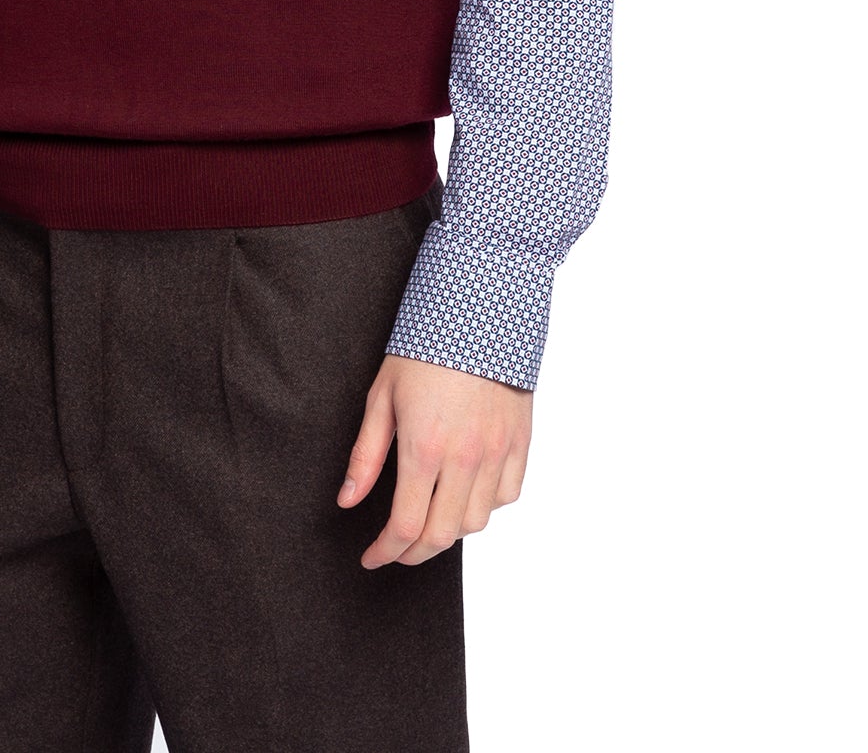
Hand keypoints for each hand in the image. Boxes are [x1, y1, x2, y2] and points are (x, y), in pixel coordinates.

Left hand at [337, 352, 531, 565]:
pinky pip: (506, 496)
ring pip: (476, 522)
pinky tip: (465, 494)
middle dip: (414, 553)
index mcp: (425, 447)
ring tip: (428, 520)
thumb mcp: (382, 397)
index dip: (386, 551)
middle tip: (396, 549)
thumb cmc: (423, 349)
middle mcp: (465, 458)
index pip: (406, 525)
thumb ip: (366, 456)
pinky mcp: (520, 443)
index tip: (372, 557)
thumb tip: (347, 500)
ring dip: (449, 532)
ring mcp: (497, 452)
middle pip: (442, 535)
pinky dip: (485, 506)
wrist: (477, 310)